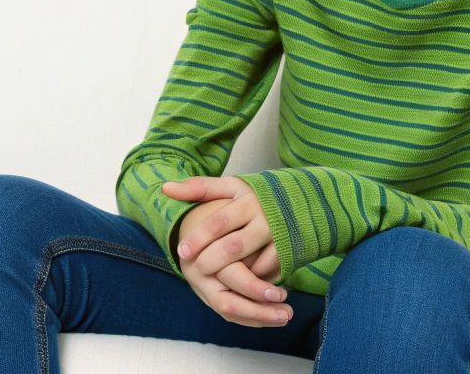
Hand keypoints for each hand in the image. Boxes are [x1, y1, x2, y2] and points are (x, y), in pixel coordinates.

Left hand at [164, 176, 289, 326]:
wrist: (305, 202)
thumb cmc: (257, 196)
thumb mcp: (231, 186)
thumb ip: (199, 188)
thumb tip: (165, 188)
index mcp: (246, 201)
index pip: (219, 221)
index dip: (199, 237)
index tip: (182, 251)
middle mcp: (264, 220)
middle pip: (233, 247)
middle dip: (211, 262)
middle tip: (195, 271)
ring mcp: (279, 239)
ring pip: (251, 265)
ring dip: (231, 277)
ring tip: (211, 280)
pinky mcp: (289, 255)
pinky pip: (266, 274)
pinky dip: (250, 282)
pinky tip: (235, 284)